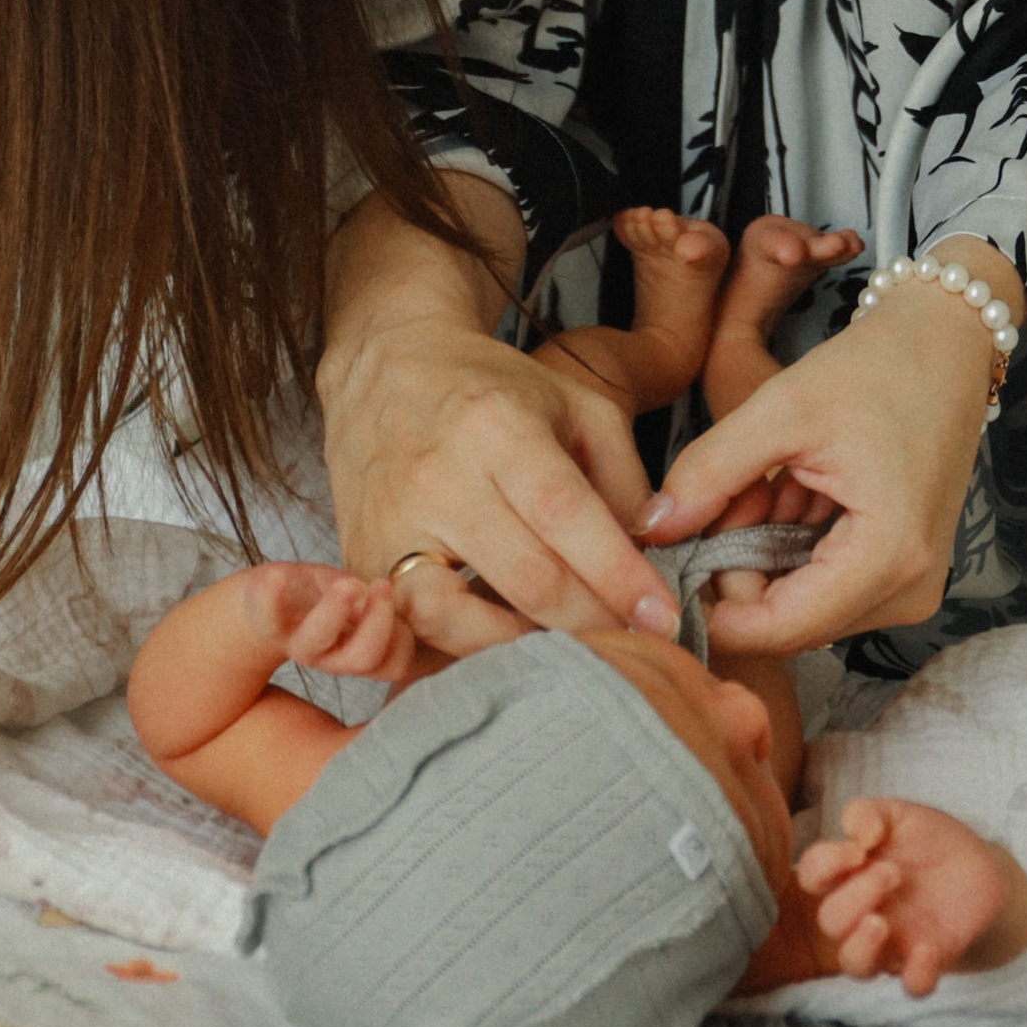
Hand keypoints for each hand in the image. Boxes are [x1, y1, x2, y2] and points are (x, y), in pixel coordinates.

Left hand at [245, 562, 425, 688]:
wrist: (269, 600)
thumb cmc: (329, 598)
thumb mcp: (366, 601)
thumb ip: (392, 603)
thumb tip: (449, 591)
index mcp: (363, 650)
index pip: (394, 661)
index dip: (404, 636)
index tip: (407, 598)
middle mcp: (332, 655)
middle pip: (363, 659)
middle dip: (379, 623)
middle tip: (383, 587)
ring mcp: (297, 641)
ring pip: (315, 645)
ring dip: (334, 613)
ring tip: (346, 585)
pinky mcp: (265, 621)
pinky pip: (264, 616)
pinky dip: (269, 596)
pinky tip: (277, 577)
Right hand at [317, 183, 680, 647]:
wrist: (385, 373)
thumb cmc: (493, 393)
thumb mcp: (576, 404)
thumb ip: (623, 477)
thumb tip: (651, 558)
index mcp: (498, 426)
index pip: (565, 513)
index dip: (618, 574)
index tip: (665, 618)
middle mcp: (439, 478)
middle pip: (525, 579)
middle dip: (593, 624)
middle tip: (639, 651)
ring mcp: (391, 525)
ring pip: (458, 620)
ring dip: (524, 652)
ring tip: (571, 653)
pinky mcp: (360, 564)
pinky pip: (414, 633)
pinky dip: (462, 653)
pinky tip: (504, 653)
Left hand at [639, 249, 1020, 652]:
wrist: (947, 344)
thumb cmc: (878, 368)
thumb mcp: (781, 410)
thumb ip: (711, 471)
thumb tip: (652, 530)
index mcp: (888, 556)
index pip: (779, 629)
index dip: (714, 609)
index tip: (674, 562)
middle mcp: (908, 590)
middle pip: (788, 620)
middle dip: (739, 566)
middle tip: (728, 494)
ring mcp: (910, 586)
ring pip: (801, 603)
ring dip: (764, 552)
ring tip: (766, 480)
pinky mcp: (903, 573)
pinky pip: (825, 584)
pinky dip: (792, 545)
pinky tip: (793, 489)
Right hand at [796, 798, 1026, 994]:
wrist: (979, 864)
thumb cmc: (928, 839)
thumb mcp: (899, 815)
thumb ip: (869, 813)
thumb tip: (857, 833)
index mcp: (849, 873)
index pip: (812, 876)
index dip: (824, 866)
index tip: (857, 851)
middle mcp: (861, 911)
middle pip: (831, 922)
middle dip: (854, 898)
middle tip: (892, 874)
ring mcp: (892, 941)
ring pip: (855, 965)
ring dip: (861, 947)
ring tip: (881, 923)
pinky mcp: (927, 960)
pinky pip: (912, 985)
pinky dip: (916, 975)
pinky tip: (927, 949)